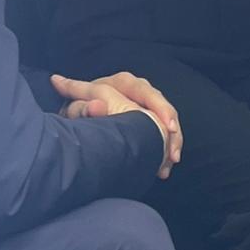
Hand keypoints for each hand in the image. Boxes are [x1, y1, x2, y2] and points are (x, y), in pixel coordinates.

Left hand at [51, 71, 182, 178]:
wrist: (78, 117)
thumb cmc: (76, 110)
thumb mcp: (76, 108)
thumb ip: (82, 106)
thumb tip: (97, 106)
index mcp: (122, 83)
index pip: (146, 91)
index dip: (161, 108)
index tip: (170, 128)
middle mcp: (137, 90)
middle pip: (163, 108)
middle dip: (172, 131)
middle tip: (173, 153)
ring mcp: (145, 104)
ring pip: (167, 121)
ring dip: (172, 142)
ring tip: (171, 161)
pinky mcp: (148, 118)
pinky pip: (164, 132)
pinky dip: (166, 149)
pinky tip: (165, 166)